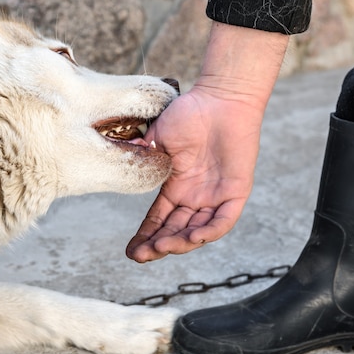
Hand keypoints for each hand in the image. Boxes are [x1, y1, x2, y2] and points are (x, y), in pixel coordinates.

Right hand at [126, 84, 262, 260]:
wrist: (219, 97)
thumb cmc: (188, 112)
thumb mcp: (157, 138)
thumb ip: (142, 157)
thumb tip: (117, 167)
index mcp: (176, 185)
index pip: (158, 219)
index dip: (145, 236)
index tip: (130, 252)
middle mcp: (195, 196)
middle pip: (175, 231)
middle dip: (158, 246)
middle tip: (141, 256)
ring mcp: (215, 195)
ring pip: (197, 230)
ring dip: (179, 243)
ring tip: (160, 248)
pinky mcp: (236, 191)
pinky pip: (223, 220)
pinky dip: (209, 232)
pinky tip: (192, 238)